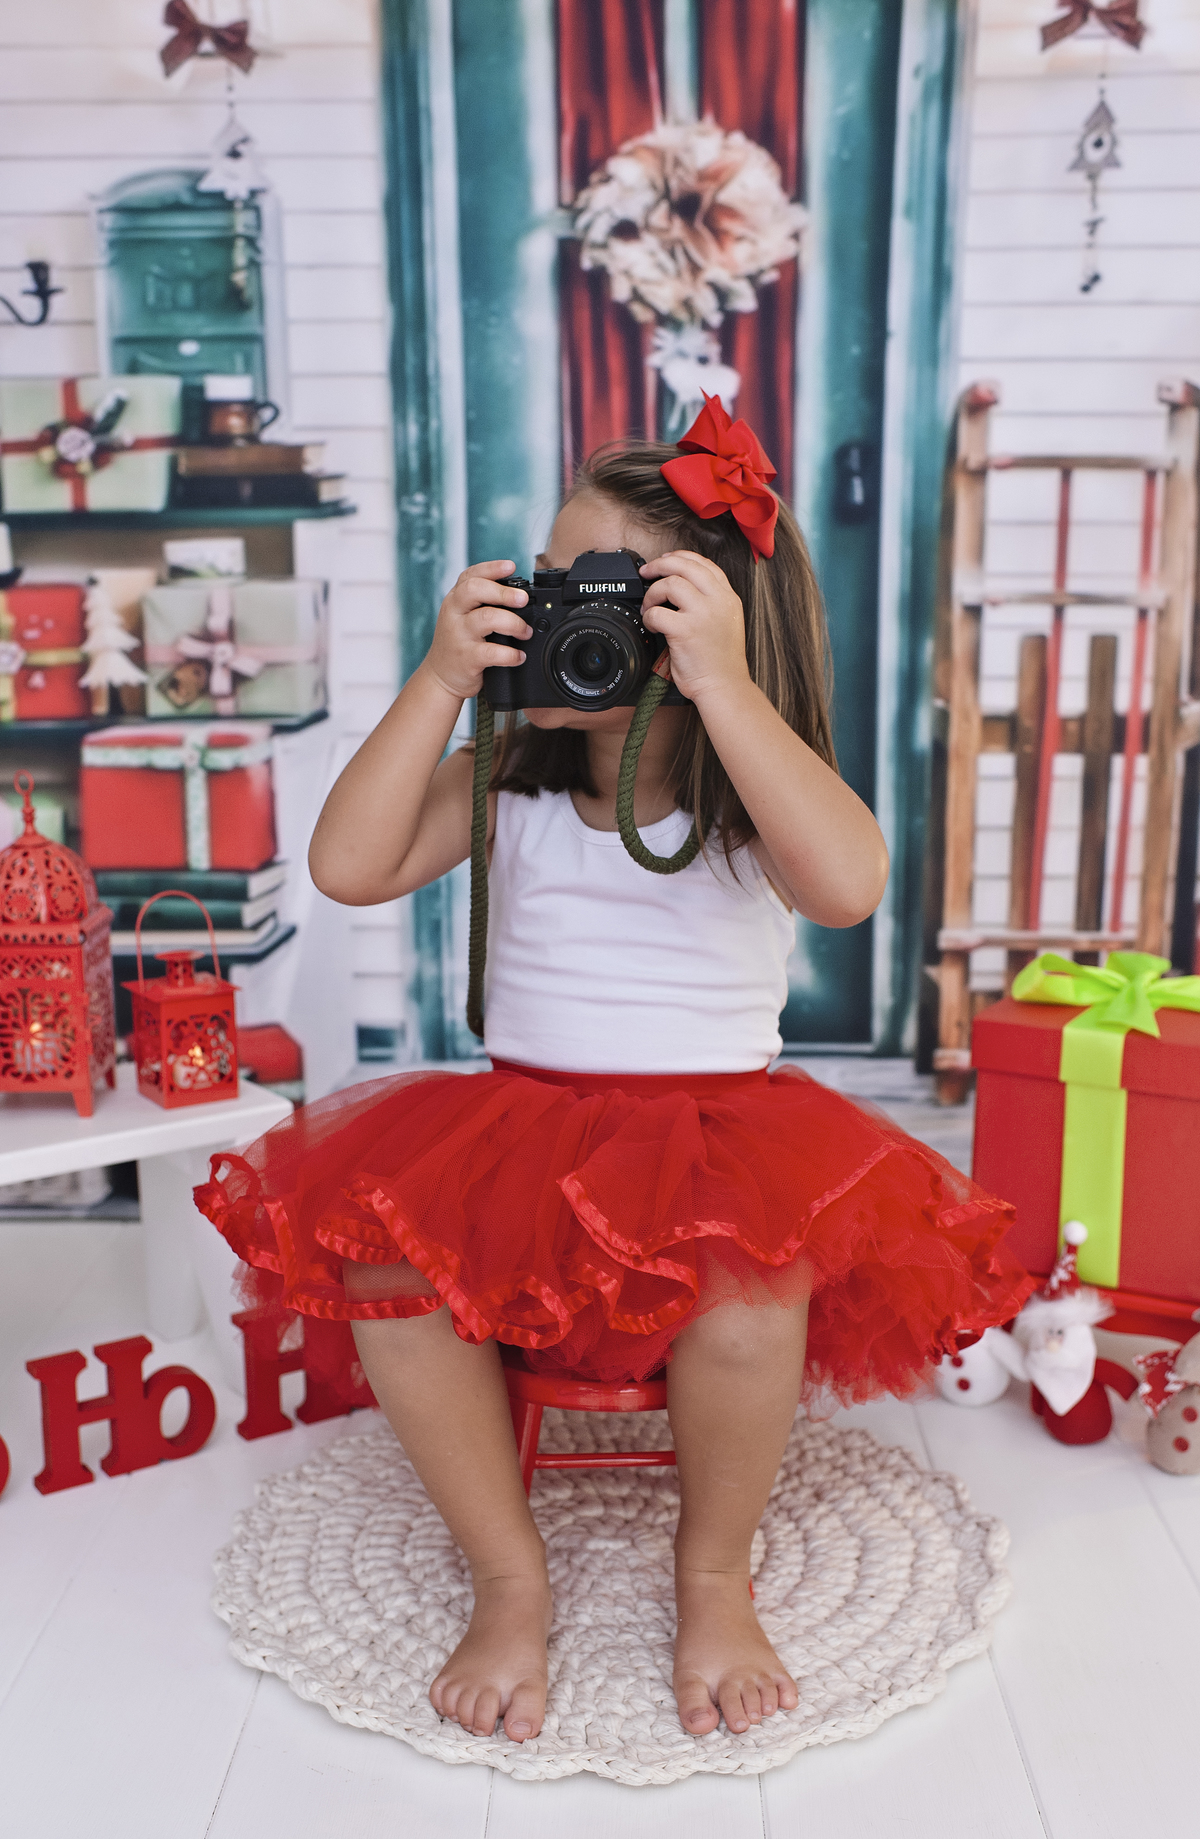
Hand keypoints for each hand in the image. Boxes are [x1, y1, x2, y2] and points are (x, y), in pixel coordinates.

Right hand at [423, 560, 530, 701]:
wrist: (440, 676)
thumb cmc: (459, 642)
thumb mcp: (463, 616)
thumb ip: (484, 603)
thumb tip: (521, 595)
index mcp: (456, 599)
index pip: (471, 576)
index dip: (492, 568)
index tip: (511, 566)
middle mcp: (454, 613)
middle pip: (475, 590)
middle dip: (503, 592)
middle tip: (523, 599)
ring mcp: (458, 635)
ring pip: (485, 619)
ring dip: (513, 623)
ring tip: (525, 632)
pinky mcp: (466, 658)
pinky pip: (491, 652)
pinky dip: (510, 654)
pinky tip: (519, 656)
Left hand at [639, 551, 750, 703]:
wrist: (724, 686)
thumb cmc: (720, 662)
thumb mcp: (725, 622)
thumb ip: (710, 602)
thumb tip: (679, 586)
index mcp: (728, 598)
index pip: (704, 564)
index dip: (681, 557)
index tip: (666, 560)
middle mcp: (718, 601)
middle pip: (685, 565)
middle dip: (660, 564)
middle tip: (646, 572)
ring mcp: (702, 614)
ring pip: (670, 583)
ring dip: (652, 593)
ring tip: (650, 607)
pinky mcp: (685, 630)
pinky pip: (657, 612)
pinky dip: (649, 617)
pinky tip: (654, 627)